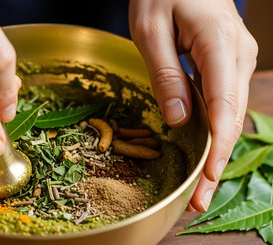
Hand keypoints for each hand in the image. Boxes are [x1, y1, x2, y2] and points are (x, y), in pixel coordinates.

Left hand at [129, 0, 257, 210]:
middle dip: (216, 161)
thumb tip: (179, 119)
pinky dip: (215, 132)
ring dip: (216, 152)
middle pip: (232, 117)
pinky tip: (204, 153)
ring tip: (200, 187)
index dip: (218, 144)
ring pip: (231, 114)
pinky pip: (224, 103)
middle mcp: (238, 55)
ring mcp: (237, 61)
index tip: (207, 175)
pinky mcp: (228, 65)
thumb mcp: (150, 29)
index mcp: (219, 42)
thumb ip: (165, 73)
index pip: (224, 102)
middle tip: (197, 199)